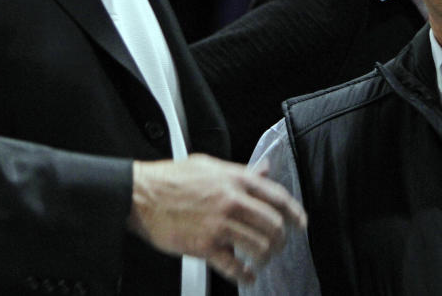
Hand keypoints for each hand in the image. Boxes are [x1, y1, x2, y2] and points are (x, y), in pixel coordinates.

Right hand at [127, 154, 305, 283]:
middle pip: (273, 224)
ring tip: (262, 259)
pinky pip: (234, 266)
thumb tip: (264, 170)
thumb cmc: (172, 178)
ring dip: (266, 256)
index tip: (300, 223)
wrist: (141, 195)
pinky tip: (247, 275)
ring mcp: (219, 224)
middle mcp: (231, 201)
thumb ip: (240, 170)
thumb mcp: (210, 165)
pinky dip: (245, 274)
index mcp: (235, 179)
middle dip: (281, 239)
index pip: (277, 196)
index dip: (294, 212)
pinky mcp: (204, 246)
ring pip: (259, 245)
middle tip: (279, 244)